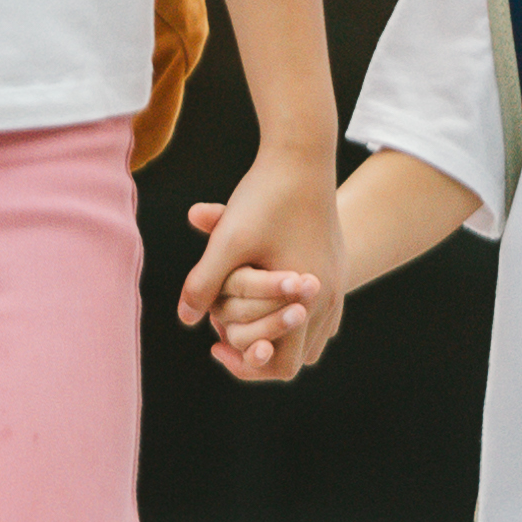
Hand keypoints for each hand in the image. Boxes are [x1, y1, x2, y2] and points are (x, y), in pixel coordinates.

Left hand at [177, 143, 345, 381]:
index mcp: (307, 298)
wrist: (304, 155)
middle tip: (221, 336)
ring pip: (308, 339)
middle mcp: (328, 298)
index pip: (280, 365)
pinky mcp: (335, 269)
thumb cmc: (265, 196)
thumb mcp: (229, 240)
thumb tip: (183, 319)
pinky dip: (291, 321)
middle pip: (294, 359)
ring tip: (238, 319)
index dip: (245, 365)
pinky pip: (317, 316)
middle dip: (256, 352)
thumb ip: (203, 282)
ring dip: (274, 337)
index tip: (214, 346)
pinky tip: (261, 303)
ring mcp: (337, 285)